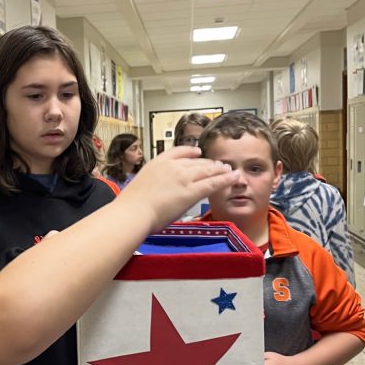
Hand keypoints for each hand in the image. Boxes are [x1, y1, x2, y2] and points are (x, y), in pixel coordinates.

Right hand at [121, 147, 238, 230]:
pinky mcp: (192, 192)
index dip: (191, 152)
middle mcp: (173, 166)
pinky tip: (234, 178)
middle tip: (220, 165)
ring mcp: (184, 178)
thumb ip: (152, 184)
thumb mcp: (140, 186)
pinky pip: (213, 183)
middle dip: (209, 163)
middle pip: (196, 161)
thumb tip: (156, 192)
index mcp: (158, 163)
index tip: (198, 153)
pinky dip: (225, 179)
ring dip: (221, 170)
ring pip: (207, 170)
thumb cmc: (131, 206)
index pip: (178, 152)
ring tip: (230, 171)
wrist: (133, 212)